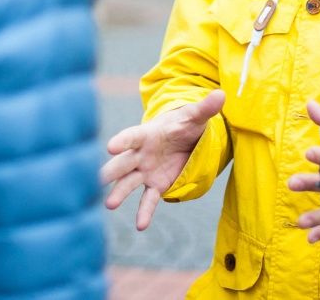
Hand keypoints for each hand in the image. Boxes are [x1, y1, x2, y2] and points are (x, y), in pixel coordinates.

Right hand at [100, 89, 225, 230]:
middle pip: (123, 162)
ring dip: (119, 192)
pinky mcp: (155, 185)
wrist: (183, 138)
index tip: (110, 146)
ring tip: (109, 204)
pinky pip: (148, 199)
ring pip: (128, 182)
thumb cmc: (184, 124)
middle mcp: (141, 154)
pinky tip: (140, 225)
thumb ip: (205, 108)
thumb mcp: (195, 116)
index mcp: (147, 134)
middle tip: (98, 178)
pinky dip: (144, 212)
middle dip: (111, 170)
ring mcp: (145, 171)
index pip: (132, 136)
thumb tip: (221, 93)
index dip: (122, 140)